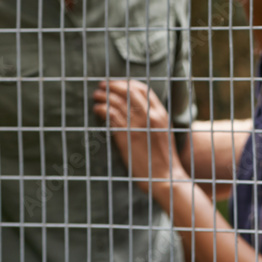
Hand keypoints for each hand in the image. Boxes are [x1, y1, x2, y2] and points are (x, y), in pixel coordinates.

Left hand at [93, 79, 186, 195]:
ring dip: (104, 95)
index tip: (118, 83)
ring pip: (118, 102)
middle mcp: (150, 116)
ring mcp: (138, 126)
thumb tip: (139, 109)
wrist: (165, 178)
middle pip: (129, 91)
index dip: (128, 83)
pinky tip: (97, 109)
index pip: (143, 89)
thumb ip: (154, 118)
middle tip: (102, 85)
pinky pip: (112, 116)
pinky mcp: (127, 137)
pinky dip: (103, 109)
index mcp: (161, 114)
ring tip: (97, 95)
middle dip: (114, 85)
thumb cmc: (164, 158)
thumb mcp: (164, 131)